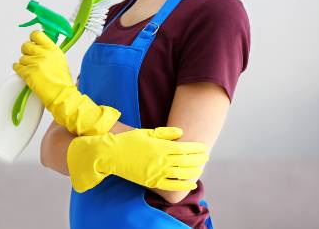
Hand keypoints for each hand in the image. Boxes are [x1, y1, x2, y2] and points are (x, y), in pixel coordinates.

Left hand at [12, 31, 119, 135]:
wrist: (62, 95)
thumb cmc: (63, 82)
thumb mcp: (60, 60)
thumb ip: (50, 52)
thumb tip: (40, 48)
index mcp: (53, 49)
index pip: (37, 35)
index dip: (33, 38)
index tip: (32, 42)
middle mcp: (44, 54)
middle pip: (26, 45)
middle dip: (26, 51)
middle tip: (30, 57)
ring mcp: (35, 63)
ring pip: (21, 58)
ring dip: (24, 63)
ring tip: (30, 69)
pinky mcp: (28, 73)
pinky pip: (16, 66)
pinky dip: (18, 69)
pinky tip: (23, 72)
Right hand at [67, 127, 208, 192]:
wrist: (112, 154)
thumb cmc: (129, 141)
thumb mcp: (147, 132)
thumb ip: (165, 133)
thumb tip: (181, 133)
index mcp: (161, 146)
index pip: (185, 148)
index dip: (196, 149)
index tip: (203, 147)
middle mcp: (161, 160)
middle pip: (186, 161)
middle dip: (199, 159)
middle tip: (206, 157)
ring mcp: (157, 172)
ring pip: (182, 173)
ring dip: (194, 171)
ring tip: (201, 167)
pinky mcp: (152, 182)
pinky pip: (172, 186)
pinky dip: (183, 185)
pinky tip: (192, 183)